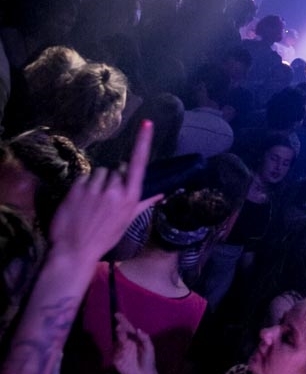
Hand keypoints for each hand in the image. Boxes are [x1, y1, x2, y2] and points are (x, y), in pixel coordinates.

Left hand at [48, 121, 161, 265]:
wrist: (75, 250)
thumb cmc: (105, 237)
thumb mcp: (128, 221)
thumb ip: (144, 203)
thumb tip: (162, 192)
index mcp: (130, 198)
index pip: (139, 164)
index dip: (143, 142)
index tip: (147, 123)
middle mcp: (115, 190)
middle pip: (117, 169)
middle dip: (113, 178)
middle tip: (106, 198)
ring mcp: (95, 188)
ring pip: (100, 172)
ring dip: (98, 182)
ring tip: (92, 201)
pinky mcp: (77, 188)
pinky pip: (84, 176)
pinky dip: (83, 185)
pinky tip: (82, 201)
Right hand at [112, 312, 156, 373]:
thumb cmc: (148, 361)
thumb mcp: (149, 349)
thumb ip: (145, 339)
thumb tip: (138, 329)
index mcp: (134, 339)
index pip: (127, 328)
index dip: (122, 321)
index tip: (117, 314)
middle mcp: (126, 343)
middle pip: (120, 334)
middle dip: (119, 330)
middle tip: (119, 327)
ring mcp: (120, 351)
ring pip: (117, 343)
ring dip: (119, 341)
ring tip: (123, 340)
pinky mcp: (117, 360)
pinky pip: (115, 354)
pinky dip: (118, 353)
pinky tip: (123, 353)